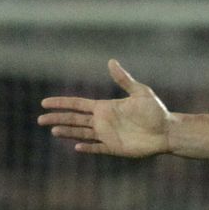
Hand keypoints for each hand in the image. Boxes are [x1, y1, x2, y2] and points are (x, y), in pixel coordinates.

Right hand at [38, 59, 171, 158]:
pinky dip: (87, 147)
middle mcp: (103, 121)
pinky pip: (98, 148)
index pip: (78, 104)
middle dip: (58, 119)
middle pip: (74, 119)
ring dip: (68, 132)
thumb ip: (123, 79)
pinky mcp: (116, 148)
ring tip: (53, 131)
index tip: (45, 103)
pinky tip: (76, 147)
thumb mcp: (140, 92)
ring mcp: (108, 135)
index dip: (61, 103)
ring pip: (82, 133)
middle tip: (40, 119)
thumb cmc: (155, 111)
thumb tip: (111, 61)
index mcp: (105, 107)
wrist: (168, 131)